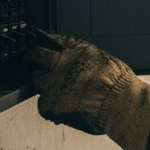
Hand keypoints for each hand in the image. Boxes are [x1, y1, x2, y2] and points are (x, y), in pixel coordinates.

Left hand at [27, 31, 149, 149]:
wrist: (120, 105)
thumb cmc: (120, 87)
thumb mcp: (106, 62)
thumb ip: (87, 61)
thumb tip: (82, 65)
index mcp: (78, 50)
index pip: (54, 40)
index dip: (45, 41)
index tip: (40, 43)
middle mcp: (62, 63)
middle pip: (35, 55)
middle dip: (30, 58)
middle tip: (29, 62)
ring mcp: (53, 83)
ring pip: (35, 80)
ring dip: (42, 85)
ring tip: (55, 93)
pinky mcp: (49, 103)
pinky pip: (43, 104)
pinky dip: (51, 107)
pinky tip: (63, 109)